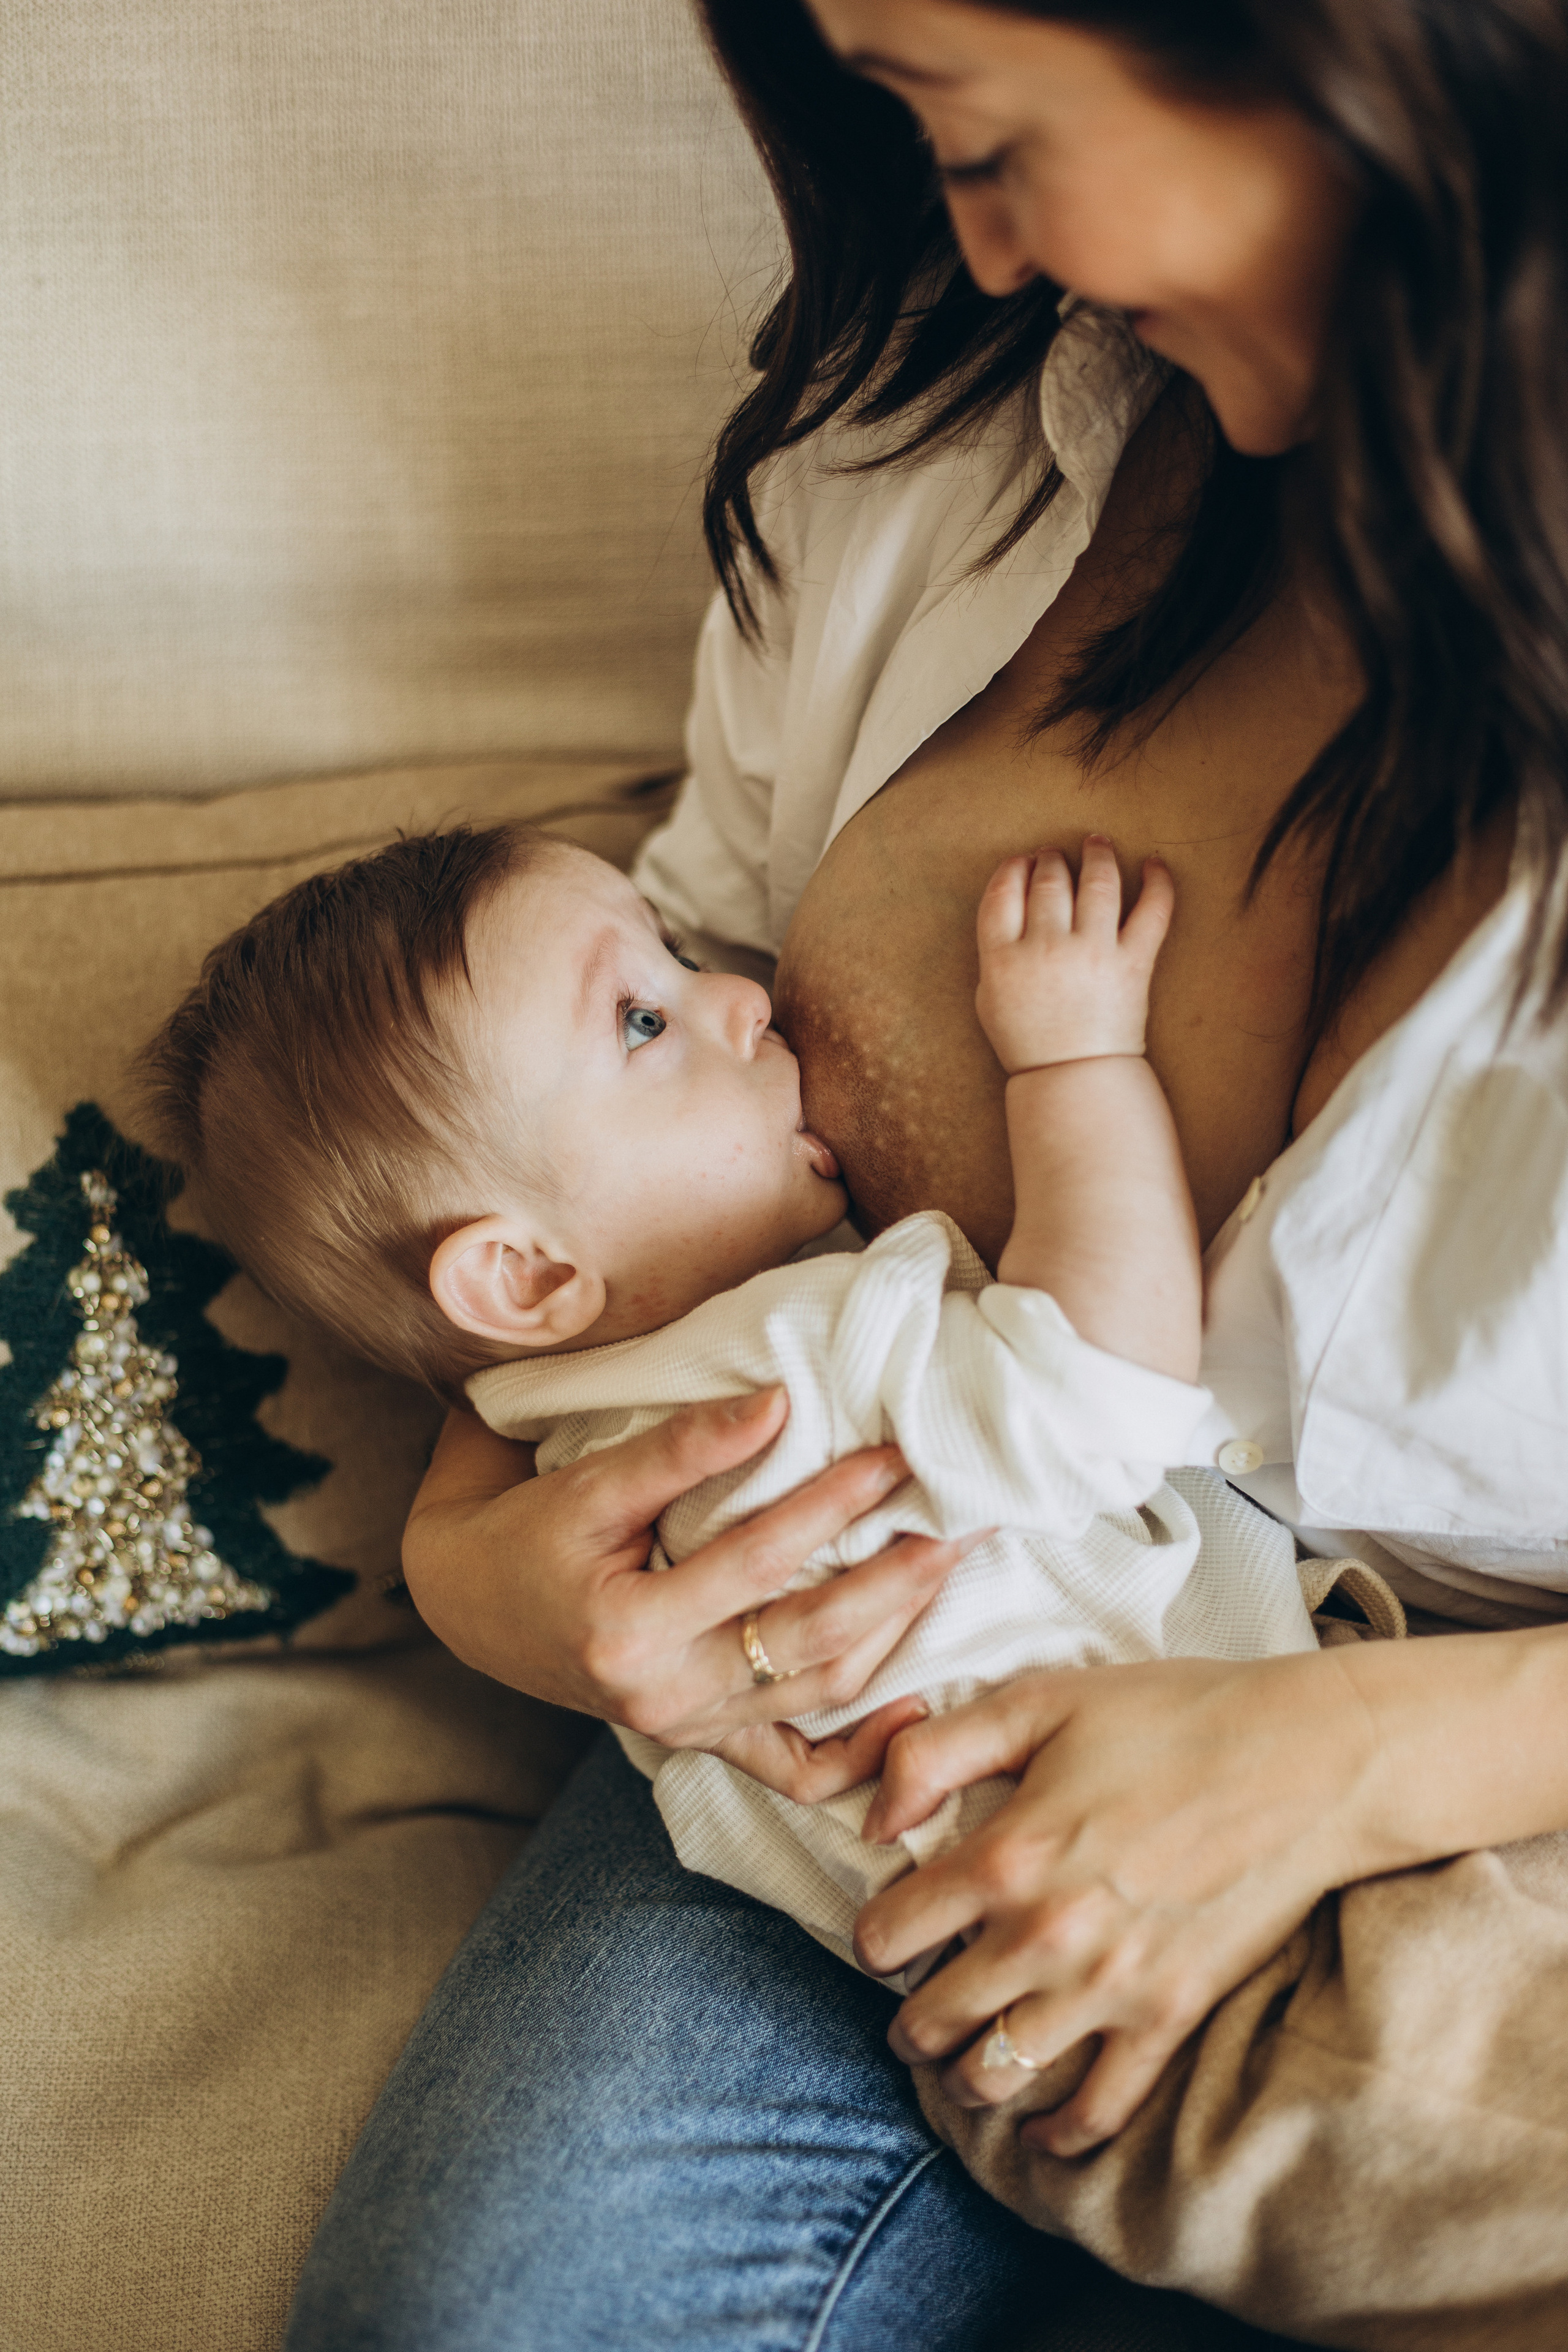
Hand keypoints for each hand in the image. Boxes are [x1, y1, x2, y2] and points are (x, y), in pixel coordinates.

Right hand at [404, 1392, 983, 1800]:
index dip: (832, 1505)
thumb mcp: (590, 1482)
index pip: (759, 1560)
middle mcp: (665, 1696)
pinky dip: (858, 1755)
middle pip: (810, 1643)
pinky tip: (913, 1714)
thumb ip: (683, 1447)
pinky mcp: (701, 1741)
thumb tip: (778, 1401)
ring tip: (948, 1577)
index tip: (895, 1458)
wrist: (467, 1601)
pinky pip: (793, 1769)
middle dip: (896, 1585)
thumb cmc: (527, 1529)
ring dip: (895, 1642)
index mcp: (631, 1629)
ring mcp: (688, 1729)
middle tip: (963, 1528)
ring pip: (818, 1701)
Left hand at [853, 1650, 1380, 2153]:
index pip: (887, 1934)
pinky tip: (1040, 2131)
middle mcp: (1044, 1936)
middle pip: (931, 2020)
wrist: (1303, 1760)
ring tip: (960, 2061)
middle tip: (912, 2007)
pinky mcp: (1170, 2016)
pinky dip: (1059, 2134)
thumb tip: (875, 1819)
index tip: (886, 1933)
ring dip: (963, 2078)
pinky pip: (1098, 2110)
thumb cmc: (1169, 1717)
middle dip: (907, 2020)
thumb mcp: (1038, 1700)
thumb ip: (934, 1753)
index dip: (872, 1936)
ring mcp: (1108, 1987)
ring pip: (996, 2076)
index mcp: (1003, 1856)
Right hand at [974, 836, 1172, 1074]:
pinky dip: (1158, 882)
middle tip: (1055, 855)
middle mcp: (1046, 948)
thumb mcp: (989, 997)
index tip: (1022, 862)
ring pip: (1097, 881)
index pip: (1003, 891)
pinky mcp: (1133, 963)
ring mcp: (1092, 953)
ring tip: (1097, 844)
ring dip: (1097, 854)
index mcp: (1002, 958)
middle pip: (1048, 880)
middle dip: (1051, 859)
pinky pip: (1152, 911)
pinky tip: (1155, 863)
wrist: (1073, 1078)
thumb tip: (1014, 899)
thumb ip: (995, 949)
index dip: (1013, 868)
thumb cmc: (1028, 1040)